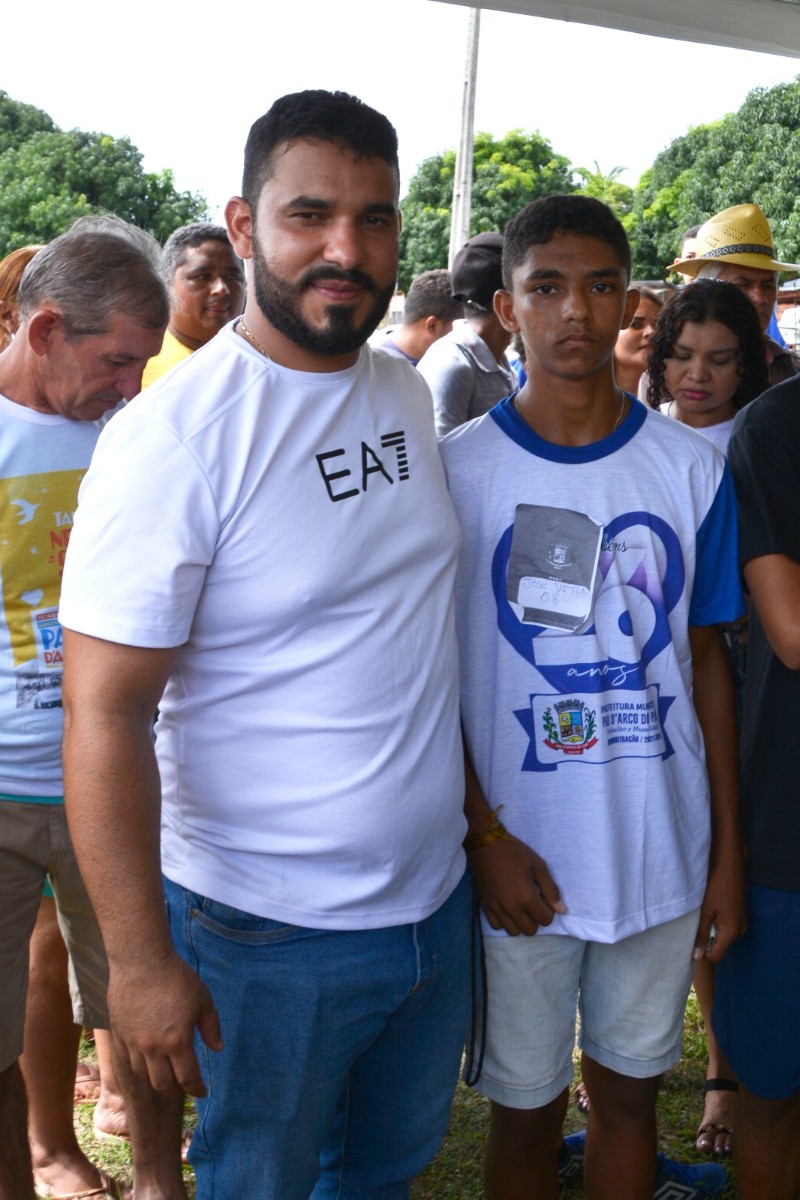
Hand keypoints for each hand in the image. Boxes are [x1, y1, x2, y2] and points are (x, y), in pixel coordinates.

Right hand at [107, 952, 221, 1095]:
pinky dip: (137, 1065)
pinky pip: (126, 1060)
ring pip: (143, 1074)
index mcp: (177, 1042)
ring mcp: (133, 1043)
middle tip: (183, 1079)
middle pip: (163, 1083)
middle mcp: (153, 1048)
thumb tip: (218, 1048)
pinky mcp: (118, 1034)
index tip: (203, 1091)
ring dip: (156, 1075)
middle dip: (176, 1085)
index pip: (188, 1078)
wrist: (141, 961)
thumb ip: (211, 1027)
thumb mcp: (203, 1000)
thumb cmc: (176, 978)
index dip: (197, 1088)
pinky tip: (144, 1059)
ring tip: (165, 1068)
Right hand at [470, 836, 565, 935]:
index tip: (544, 899)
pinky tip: (507, 909)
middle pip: (530, 930)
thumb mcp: (539, 867)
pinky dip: (504, 922)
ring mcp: (496, 909)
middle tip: (533, 904)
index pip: (545, 920)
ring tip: (520, 908)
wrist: (486, 845)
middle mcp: (511, 908)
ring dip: (520, 923)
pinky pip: (497, 926)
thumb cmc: (515, 854)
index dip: (549, 911)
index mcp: (526, 897)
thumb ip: (551, 890)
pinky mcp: (485, 906)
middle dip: (536, 920)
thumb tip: (562, 910)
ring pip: (514, 932)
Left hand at [694, 850, 746, 963]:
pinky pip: (727, 928)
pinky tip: (713, 909)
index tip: (692, 938)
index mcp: (731, 933)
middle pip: (719, 947)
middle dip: (707, 940)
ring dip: (712, 930)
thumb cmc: (716, 888)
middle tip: (697, 923)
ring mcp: (742, 924)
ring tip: (705, 914)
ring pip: (722, 937)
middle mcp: (740, 932)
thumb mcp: (705, 912)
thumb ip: (701, 935)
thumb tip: (696, 957)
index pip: (715, 957)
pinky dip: (718, 923)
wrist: (731, 866)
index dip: (702, 952)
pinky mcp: (741, 917)